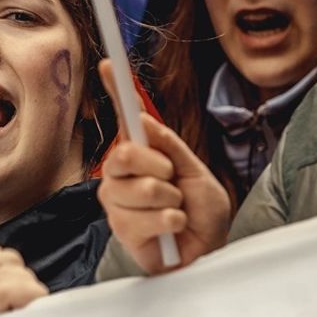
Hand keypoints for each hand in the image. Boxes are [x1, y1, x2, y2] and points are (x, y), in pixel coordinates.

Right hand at [96, 59, 230, 273]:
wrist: (207, 251)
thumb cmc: (201, 213)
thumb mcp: (196, 172)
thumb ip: (171, 146)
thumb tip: (143, 118)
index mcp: (140, 153)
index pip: (125, 118)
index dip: (116, 90)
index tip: (110, 64)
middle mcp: (120, 173)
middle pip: (126, 152)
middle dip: (161, 168)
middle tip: (174, 182)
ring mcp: (117, 200)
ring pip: (141, 187)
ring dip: (171, 200)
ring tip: (176, 211)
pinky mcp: (120, 228)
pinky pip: (146, 216)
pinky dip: (171, 222)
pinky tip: (172, 230)